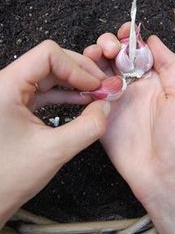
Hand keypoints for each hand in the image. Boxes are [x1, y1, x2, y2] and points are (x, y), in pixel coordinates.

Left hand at [0, 40, 109, 227]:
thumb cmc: (6, 178)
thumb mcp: (54, 151)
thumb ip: (88, 127)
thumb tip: (106, 106)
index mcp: (6, 87)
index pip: (48, 55)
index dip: (76, 67)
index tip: (96, 85)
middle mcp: (6, 85)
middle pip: (50, 62)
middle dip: (80, 73)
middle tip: (102, 87)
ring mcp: (10, 96)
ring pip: (49, 76)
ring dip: (75, 83)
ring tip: (97, 95)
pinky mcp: (15, 107)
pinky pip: (44, 92)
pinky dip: (65, 95)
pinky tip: (83, 102)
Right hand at [84, 22, 174, 202]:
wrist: (164, 175)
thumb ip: (170, 64)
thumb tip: (152, 38)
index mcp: (154, 79)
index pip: (138, 50)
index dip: (129, 38)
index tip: (123, 33)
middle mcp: (133, 86)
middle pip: (114, 57)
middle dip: (108, 44)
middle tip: (108, 49)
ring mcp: (115, 100)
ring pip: (98, 71)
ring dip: (93, 59)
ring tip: (93, 57)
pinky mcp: (101, 115)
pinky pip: (88, 93)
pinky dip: (84, 81)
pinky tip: (84, 77)